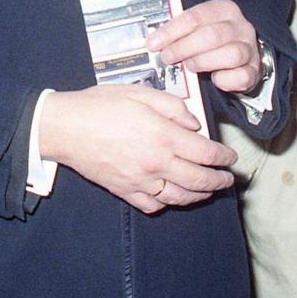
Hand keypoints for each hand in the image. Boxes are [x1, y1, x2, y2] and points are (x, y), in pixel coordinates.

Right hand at [36, 84, 237, 213]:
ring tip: (208, 190)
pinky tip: (173, 196)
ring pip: (180, 197)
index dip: (223, 157)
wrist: (65, 128)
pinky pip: (154, 204)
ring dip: (200, 195)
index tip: (230, 157)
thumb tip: (193, 123)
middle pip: (199, 180)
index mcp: (163, 136)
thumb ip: (172, 106)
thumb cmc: (100, 105)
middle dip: (219, 181)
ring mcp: (141, 181)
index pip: (206, 153)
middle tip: (228, 179)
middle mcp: (157, 163)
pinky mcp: (125, 191)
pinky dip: (168, 203)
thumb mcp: (140, 93)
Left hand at [147, 0, 262, 93]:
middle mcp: (240, 27)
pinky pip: (240, 76)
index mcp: (224, 9)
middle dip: (184, 48)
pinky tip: (214, 79)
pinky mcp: (254, 71)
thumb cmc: (214, 40)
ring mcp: (250, 49)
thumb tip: (154, 42)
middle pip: (212, 35)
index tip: (153, 44)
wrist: (244, 54)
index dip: (171, 31)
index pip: (194, 17)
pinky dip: (224, 80)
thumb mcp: (199, 27)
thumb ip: (181, 31)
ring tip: (190, 66)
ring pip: (230, 55)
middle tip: (167, 57)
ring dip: (203, 62)